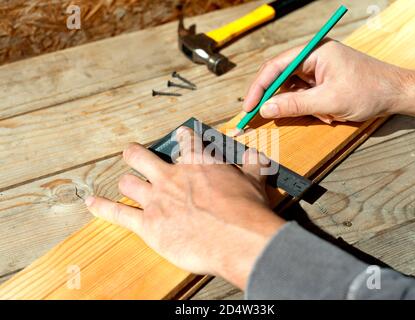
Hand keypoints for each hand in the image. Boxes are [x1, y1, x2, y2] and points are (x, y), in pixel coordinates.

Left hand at [85, 127, 284, 288]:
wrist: (236, 237)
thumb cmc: (246, 210)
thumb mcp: (254, 181)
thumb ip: (252, 165)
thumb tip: (257, 155)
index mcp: (198, 163)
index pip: (185, 141)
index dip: (182, 136)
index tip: (180, 134)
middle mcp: (172, 176)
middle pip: (142, 157)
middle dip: (136, 153)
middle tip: (133, 152)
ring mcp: (157, 199)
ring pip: (129, 182)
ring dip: (126, 180)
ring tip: (123, 180)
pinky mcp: (148, 224)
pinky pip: (118, 213)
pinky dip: (102, 208)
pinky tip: (91, 203)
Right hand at [244, 39, 414, 122]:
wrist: (397, 94)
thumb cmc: (370, 90)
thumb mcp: (329, 101)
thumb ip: (294, 105)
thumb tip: (266, 109)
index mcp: (314, 52)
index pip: (276, 67)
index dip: (259, 87)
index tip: (249, 107)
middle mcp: (313, 57)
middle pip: (281, 78)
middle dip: (279, 99)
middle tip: (263, 116)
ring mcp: (319, 69)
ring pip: (293, 90)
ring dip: (302, 107)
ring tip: (324, 115)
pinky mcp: (324, 80)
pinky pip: (306, 96)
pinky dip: (312, 108)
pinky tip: (329, 114)